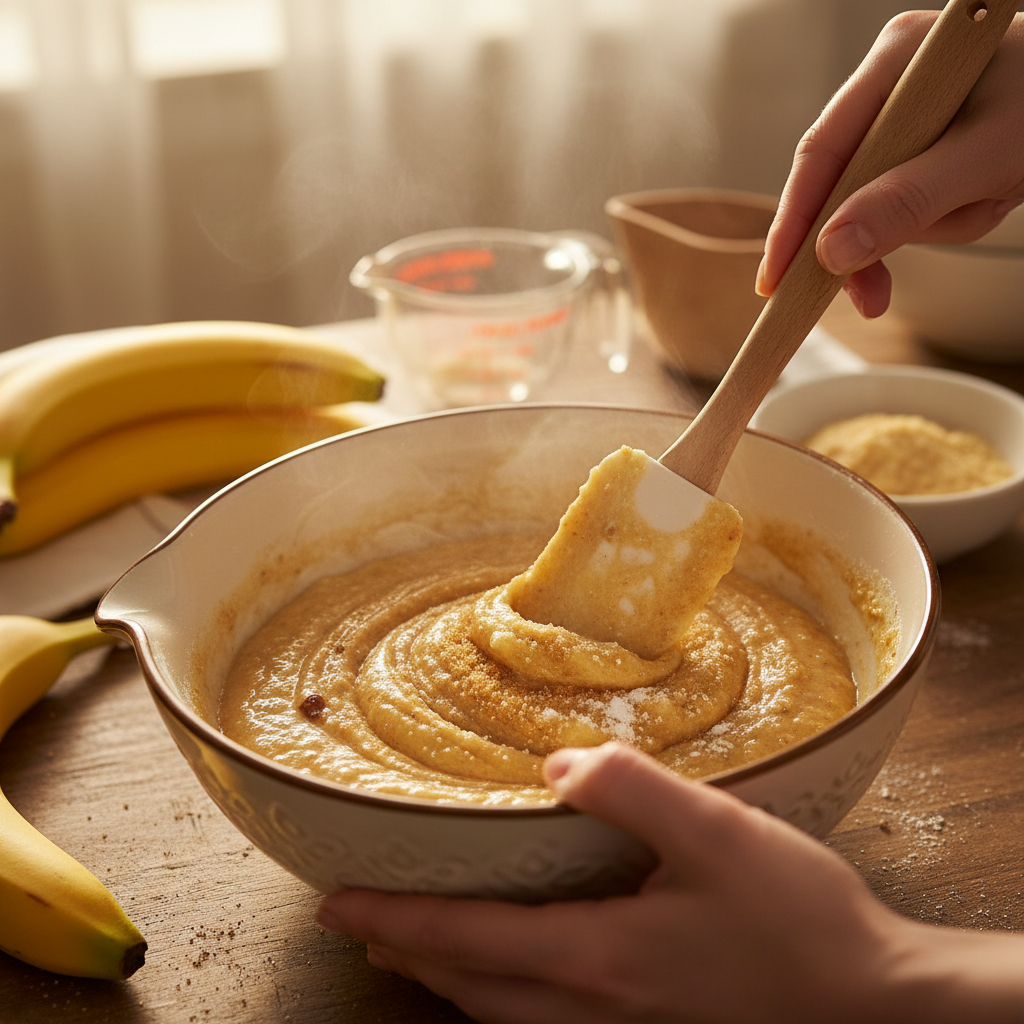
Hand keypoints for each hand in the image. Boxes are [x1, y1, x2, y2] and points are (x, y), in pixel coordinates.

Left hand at [316, 743, 1022, 1022]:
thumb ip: (632, 791)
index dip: (394, 916)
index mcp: (597, 958)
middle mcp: (595, 1008)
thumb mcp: (718, 832)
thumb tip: (557, 767)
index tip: (335, 900)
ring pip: (501, 1012)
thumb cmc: (798, 921)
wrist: (872, 1004)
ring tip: (411, 949)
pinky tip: (512, 978)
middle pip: (468, 985)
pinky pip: (544, 1020)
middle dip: (405, 950)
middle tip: (355, 922)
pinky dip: (499, 995)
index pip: (466, 937)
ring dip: (446, 976)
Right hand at [757, 10, 1023, 317]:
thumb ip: (907, 202)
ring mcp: (906, 117)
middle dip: (870, 235)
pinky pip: (903, 204)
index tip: (775, 278)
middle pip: (844, 182)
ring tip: (982, 207)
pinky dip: (933, 224)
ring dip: (925, 226)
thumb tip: (830, 252)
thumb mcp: (985, 158)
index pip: (821, 150)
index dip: (793, 220)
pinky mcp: (921, 148)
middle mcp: (891, 84)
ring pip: (875, 201)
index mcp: (895, 61)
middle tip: (871, 296)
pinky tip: (971, 210)